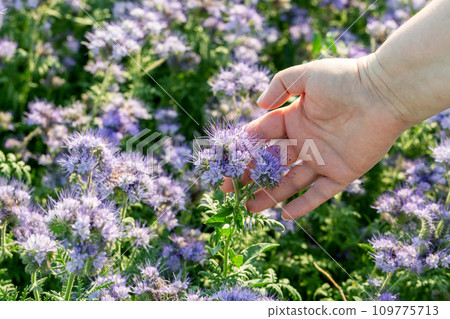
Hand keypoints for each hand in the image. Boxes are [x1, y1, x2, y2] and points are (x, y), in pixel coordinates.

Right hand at [222, 57, 409, 218]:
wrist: (385, 93)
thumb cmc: (345, 80)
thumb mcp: (307, 75)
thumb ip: (280, 86)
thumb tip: (258, 104)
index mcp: (294, 119)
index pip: (262, 136)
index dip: (244, 149)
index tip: (226, 162)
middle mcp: (305, 141)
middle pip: (272, 163)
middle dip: (250, 176)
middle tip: (230, 191)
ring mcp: (322, 159)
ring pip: (291, 182)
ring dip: (271, 195)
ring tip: (250, 208)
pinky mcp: (341, 173)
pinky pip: (320, 193)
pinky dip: (304, 206)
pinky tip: (286, 217)